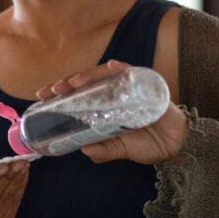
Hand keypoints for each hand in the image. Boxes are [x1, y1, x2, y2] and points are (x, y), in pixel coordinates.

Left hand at [35, 60, 188, 164]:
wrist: (176, 145)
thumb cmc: (149, 143)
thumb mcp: (121, 149)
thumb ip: (105, 150)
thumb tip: (85, 151)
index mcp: (106, 105)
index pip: (79, 93)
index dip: (61, 92)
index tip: (42, 95)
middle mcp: (115, 92)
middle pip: (87, 81)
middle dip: (68, 82)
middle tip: (53, 90)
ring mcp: (130, 86)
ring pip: (105, 74)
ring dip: (88, 75)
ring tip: (73, 82)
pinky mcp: (147, 85)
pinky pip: (134, 73)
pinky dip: (123, 68)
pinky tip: (113, 66)